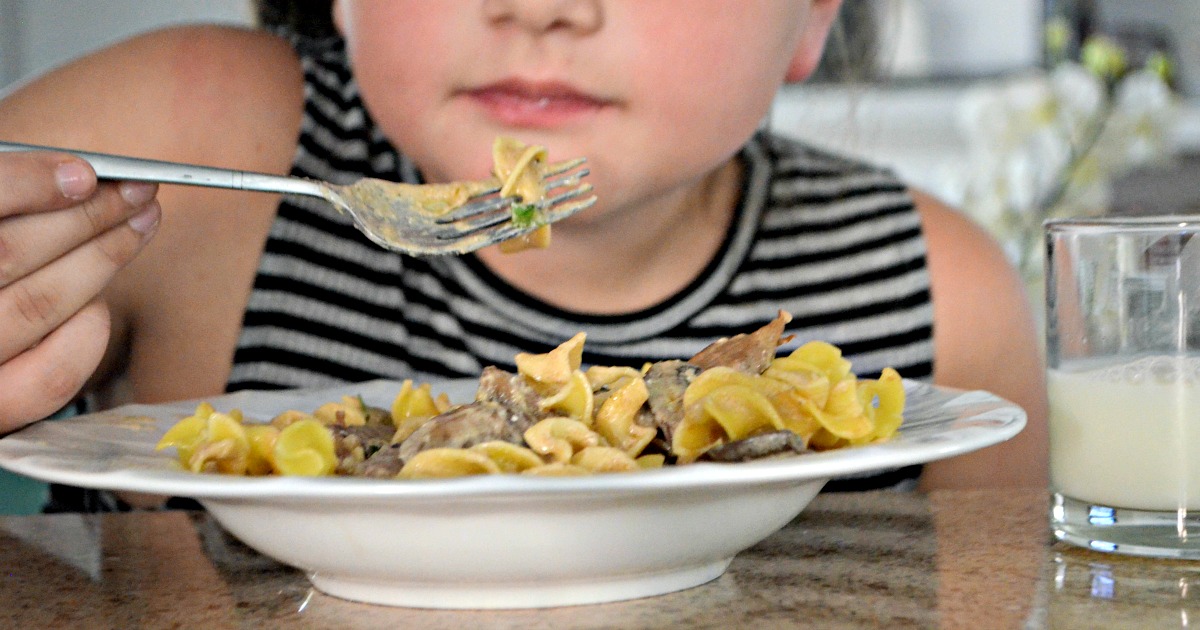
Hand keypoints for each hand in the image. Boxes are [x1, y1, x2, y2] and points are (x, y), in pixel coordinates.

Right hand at [0, 150, 159, 431]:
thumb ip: (4, 204)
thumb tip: (72, 180)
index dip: (29, 183)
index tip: (83, 172)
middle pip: (11, 253)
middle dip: (87, 216)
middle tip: (136, 193)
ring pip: (40, 305)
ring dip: (101, 260)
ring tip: (138, 228)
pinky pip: (51, 375)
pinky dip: (87, 331)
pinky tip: (99, 301)